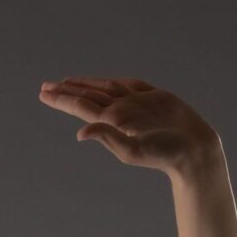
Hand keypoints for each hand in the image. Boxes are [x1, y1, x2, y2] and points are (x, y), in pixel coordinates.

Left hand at [39, 77, 220, 177]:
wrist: (193, 150)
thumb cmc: (163, 154)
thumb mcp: (131, 150)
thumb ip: (107, 138)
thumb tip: (80, 133)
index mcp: (111, 122)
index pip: (81, 107)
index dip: (63, 99)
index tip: (43, 93)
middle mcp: (121, 111)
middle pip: (88, 97)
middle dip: (67, 91)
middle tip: (45, 86)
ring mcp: (137, 103)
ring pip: (105, 89)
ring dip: (85, 85)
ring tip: (66, 82)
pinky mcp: (155, 98)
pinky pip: (130, 86)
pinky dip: (114, 83)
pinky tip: (101, 83)